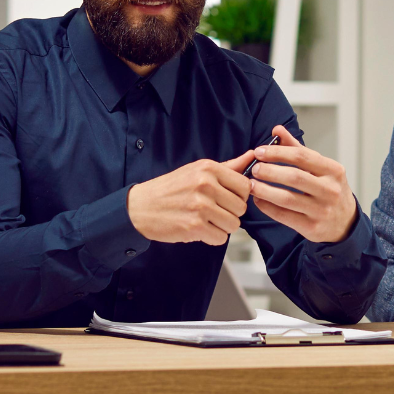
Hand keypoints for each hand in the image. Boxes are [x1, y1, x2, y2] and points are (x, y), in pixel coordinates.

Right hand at [129, 154, 253, 245]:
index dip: (239, 196)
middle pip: (241, 208)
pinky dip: (212, 237)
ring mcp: (201, 206)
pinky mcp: (194, 226)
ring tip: (205, 220)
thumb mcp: (197, 171)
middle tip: (212, 211)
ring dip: (222, 227)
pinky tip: (198, 229)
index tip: (226, 198)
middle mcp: (206, 185)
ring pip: (233, 224)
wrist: (140, 207)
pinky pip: (221, 238)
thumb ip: (228, 167)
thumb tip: (252, 155)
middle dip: (230, 213)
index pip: (245, 186)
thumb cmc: (171, 189)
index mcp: (208, 168)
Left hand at [245, 125, 358, 242]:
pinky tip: (258, 200)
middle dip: (269, 171)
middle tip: (254, 168)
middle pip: (294, 177)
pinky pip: (284, 216)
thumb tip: (277, 130)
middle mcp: (330, 190)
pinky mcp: (312, 227)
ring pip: (287, 198)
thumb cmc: (329, 190)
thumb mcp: (321, 168)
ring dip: (264, 190)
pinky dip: (268, 207)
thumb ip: (298, 149)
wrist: (345, 223)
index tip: (260, 151)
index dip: (278, 152)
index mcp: (333, 170)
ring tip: (251, 184)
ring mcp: (322, 210)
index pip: (302, 156)